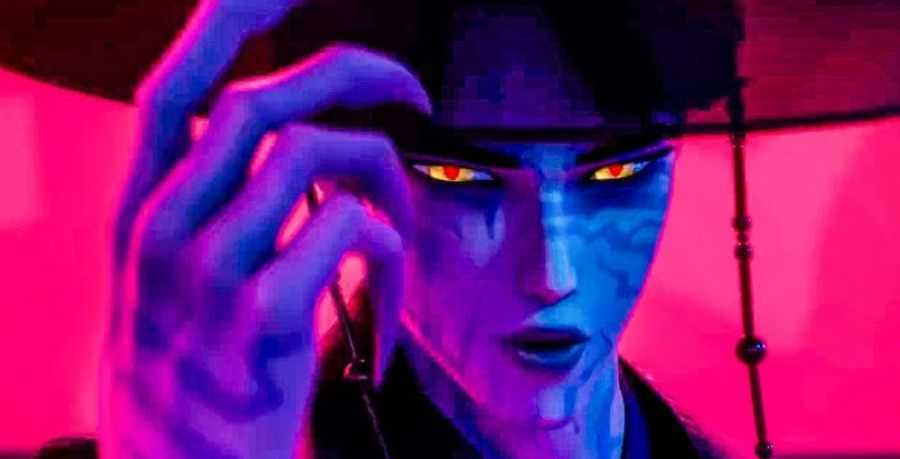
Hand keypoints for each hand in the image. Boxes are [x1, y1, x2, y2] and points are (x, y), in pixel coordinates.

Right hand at [99, 1, 431, 457]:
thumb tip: (308, 144)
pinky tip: (384, 305)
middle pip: (265, 102)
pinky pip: (354, 229)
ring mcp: (211, 269)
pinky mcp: (265, 313)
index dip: (225, 23)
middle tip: (408, 92)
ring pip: (320, 152)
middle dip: (353, 74)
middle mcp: (164, 226)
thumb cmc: (191, 365)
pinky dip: (391, 254)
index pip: (171, 90)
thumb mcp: (173, 275)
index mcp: (142, 210)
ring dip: (384, 178)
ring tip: (396, 227)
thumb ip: (219, 204)